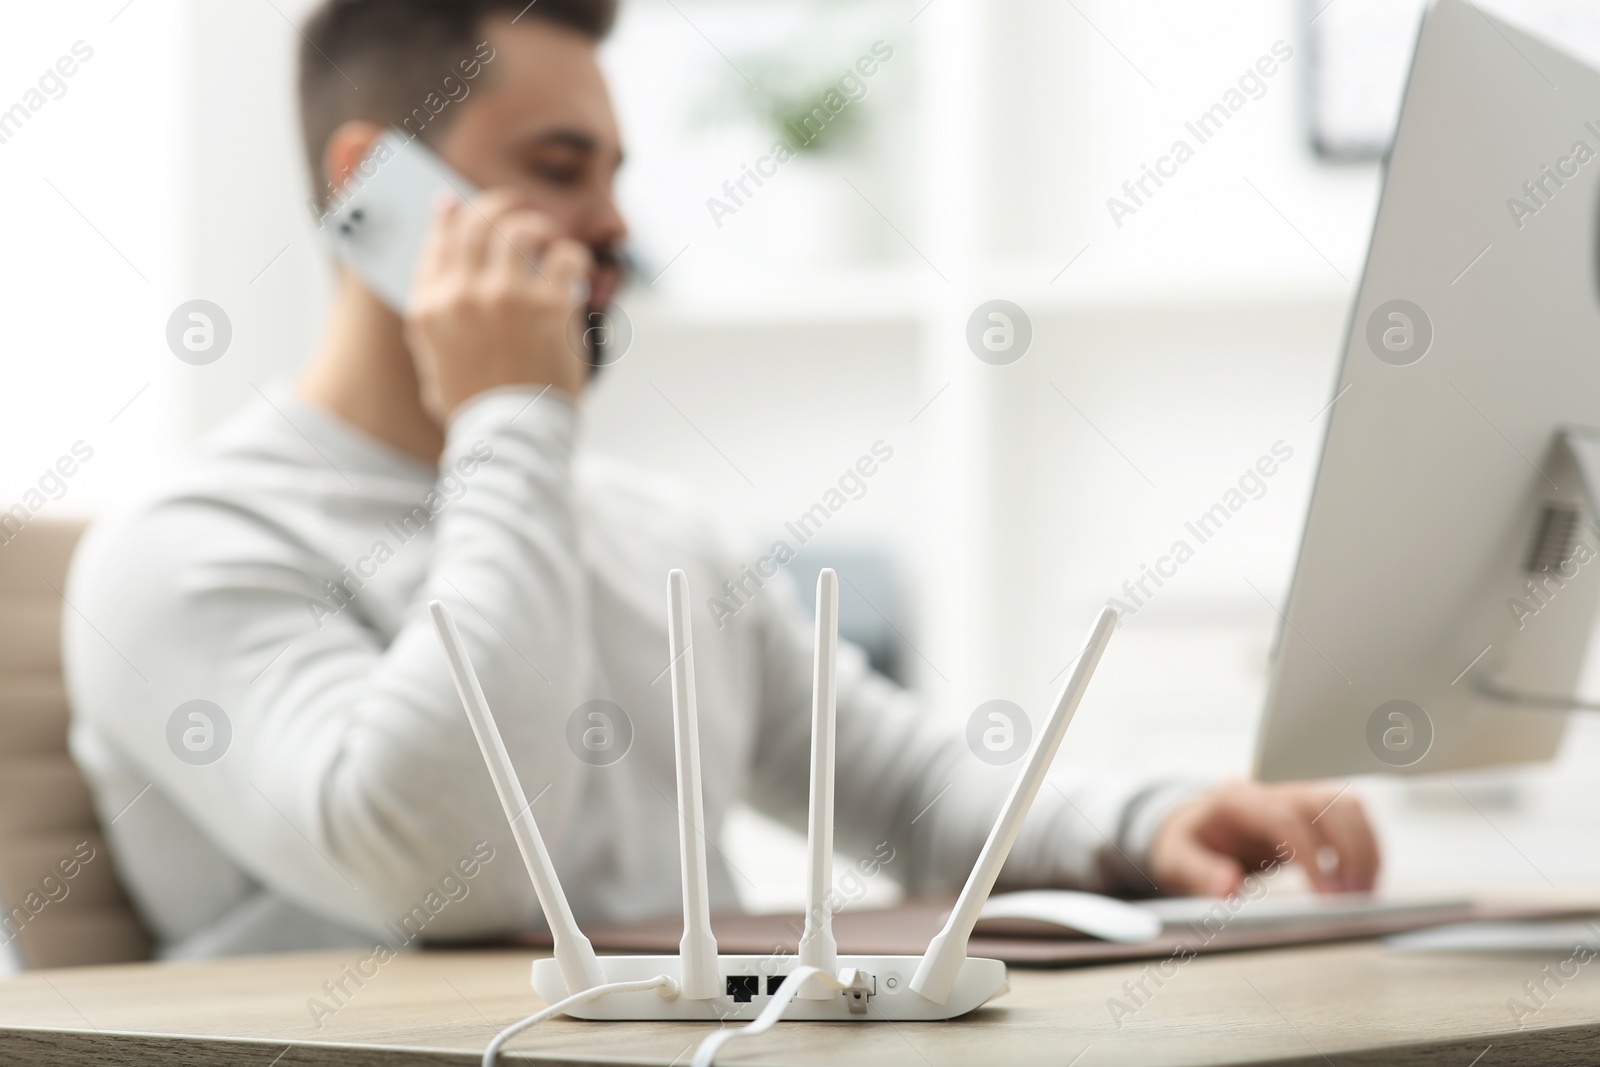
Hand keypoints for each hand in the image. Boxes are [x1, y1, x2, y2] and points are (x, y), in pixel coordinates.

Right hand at [404, 189, 591, 421]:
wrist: (511, 435)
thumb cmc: (476, 403)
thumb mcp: (432, 359)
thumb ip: (432, 316)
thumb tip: (439, 273)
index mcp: (430, 306)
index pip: (439, 240)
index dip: (451, 215)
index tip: (457, 203)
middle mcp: (463, 293)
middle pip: (479, 221)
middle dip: (500, 205)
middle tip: (518, 208)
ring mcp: (506, 297)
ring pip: (522, 228)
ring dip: (539, 228)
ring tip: (549, 241)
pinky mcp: (549, 307)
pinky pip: (565, 257)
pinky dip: (572, 258)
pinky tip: (573, 271)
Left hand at [1147, 780, 1378, 896]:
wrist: (1195, 826)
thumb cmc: (1187, 843)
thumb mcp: (1176, 860)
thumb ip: (1198, 873)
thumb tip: (1227, 888)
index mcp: (1237, 801)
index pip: (1285, 819)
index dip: (1312, 857)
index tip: (1326, 897)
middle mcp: (1273, 793)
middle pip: (1328, 806)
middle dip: (1350, 853)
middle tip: (1352, 901)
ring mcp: (1297, 799)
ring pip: (1349, 807)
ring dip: (1366, 849)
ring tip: (1364, 896)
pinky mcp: (1315, 814)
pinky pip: (1354, 820)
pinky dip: (1368, 849)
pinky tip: (1363, 884)